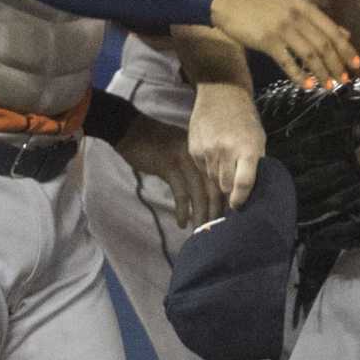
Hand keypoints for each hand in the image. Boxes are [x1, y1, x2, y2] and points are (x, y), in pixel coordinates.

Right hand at [115, 110, 217, 229]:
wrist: (131, 130)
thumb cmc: (155, 142)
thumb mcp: (181, 149)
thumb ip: (194, 164)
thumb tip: (207, 186)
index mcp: (204, 151)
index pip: (222, 177)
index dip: (226, 199)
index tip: (228, 216)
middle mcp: (199, 155)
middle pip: (215, 187)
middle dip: (217, 211)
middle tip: (218, 229)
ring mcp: (184, 160)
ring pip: (199, 193)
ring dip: (201, 215)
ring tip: (200, 230)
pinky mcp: (169, 167)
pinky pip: (181, 193)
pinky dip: (183, 210)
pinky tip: (182, 222)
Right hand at [188, 81, 265, 208]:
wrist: (221, 91)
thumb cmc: (245, 118)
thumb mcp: (257, 139)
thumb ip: (255, 164)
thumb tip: (252, 190)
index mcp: (247, 149)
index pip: (243, 183)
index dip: (241, 199)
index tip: (239, 207)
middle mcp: (226, 151)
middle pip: (225, 186)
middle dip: (229, 194)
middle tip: (231, 201)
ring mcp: (208, 150)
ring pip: (212, 180)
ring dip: (217, 184)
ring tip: (222, 182)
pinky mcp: (194, 148)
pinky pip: (201, 170)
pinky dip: (207, 171)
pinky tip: (213, 162)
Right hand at [210, 0, 359, 84]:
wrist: (229, 2)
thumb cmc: (261, 6)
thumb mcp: (292, 6)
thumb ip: (317, 20)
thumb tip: (344, 34)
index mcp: (304, 6)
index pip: (332, 30)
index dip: (346, 49)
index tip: (356, 64)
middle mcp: (296, 16)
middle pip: (323, 44)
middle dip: (337, 65)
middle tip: (344, 80)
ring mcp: (281, 28)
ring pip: (309, 54)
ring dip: (322, 72)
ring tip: (329, 86)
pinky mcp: (267, 41)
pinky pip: (288, 62)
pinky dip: (300, 76)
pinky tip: (308, 86)